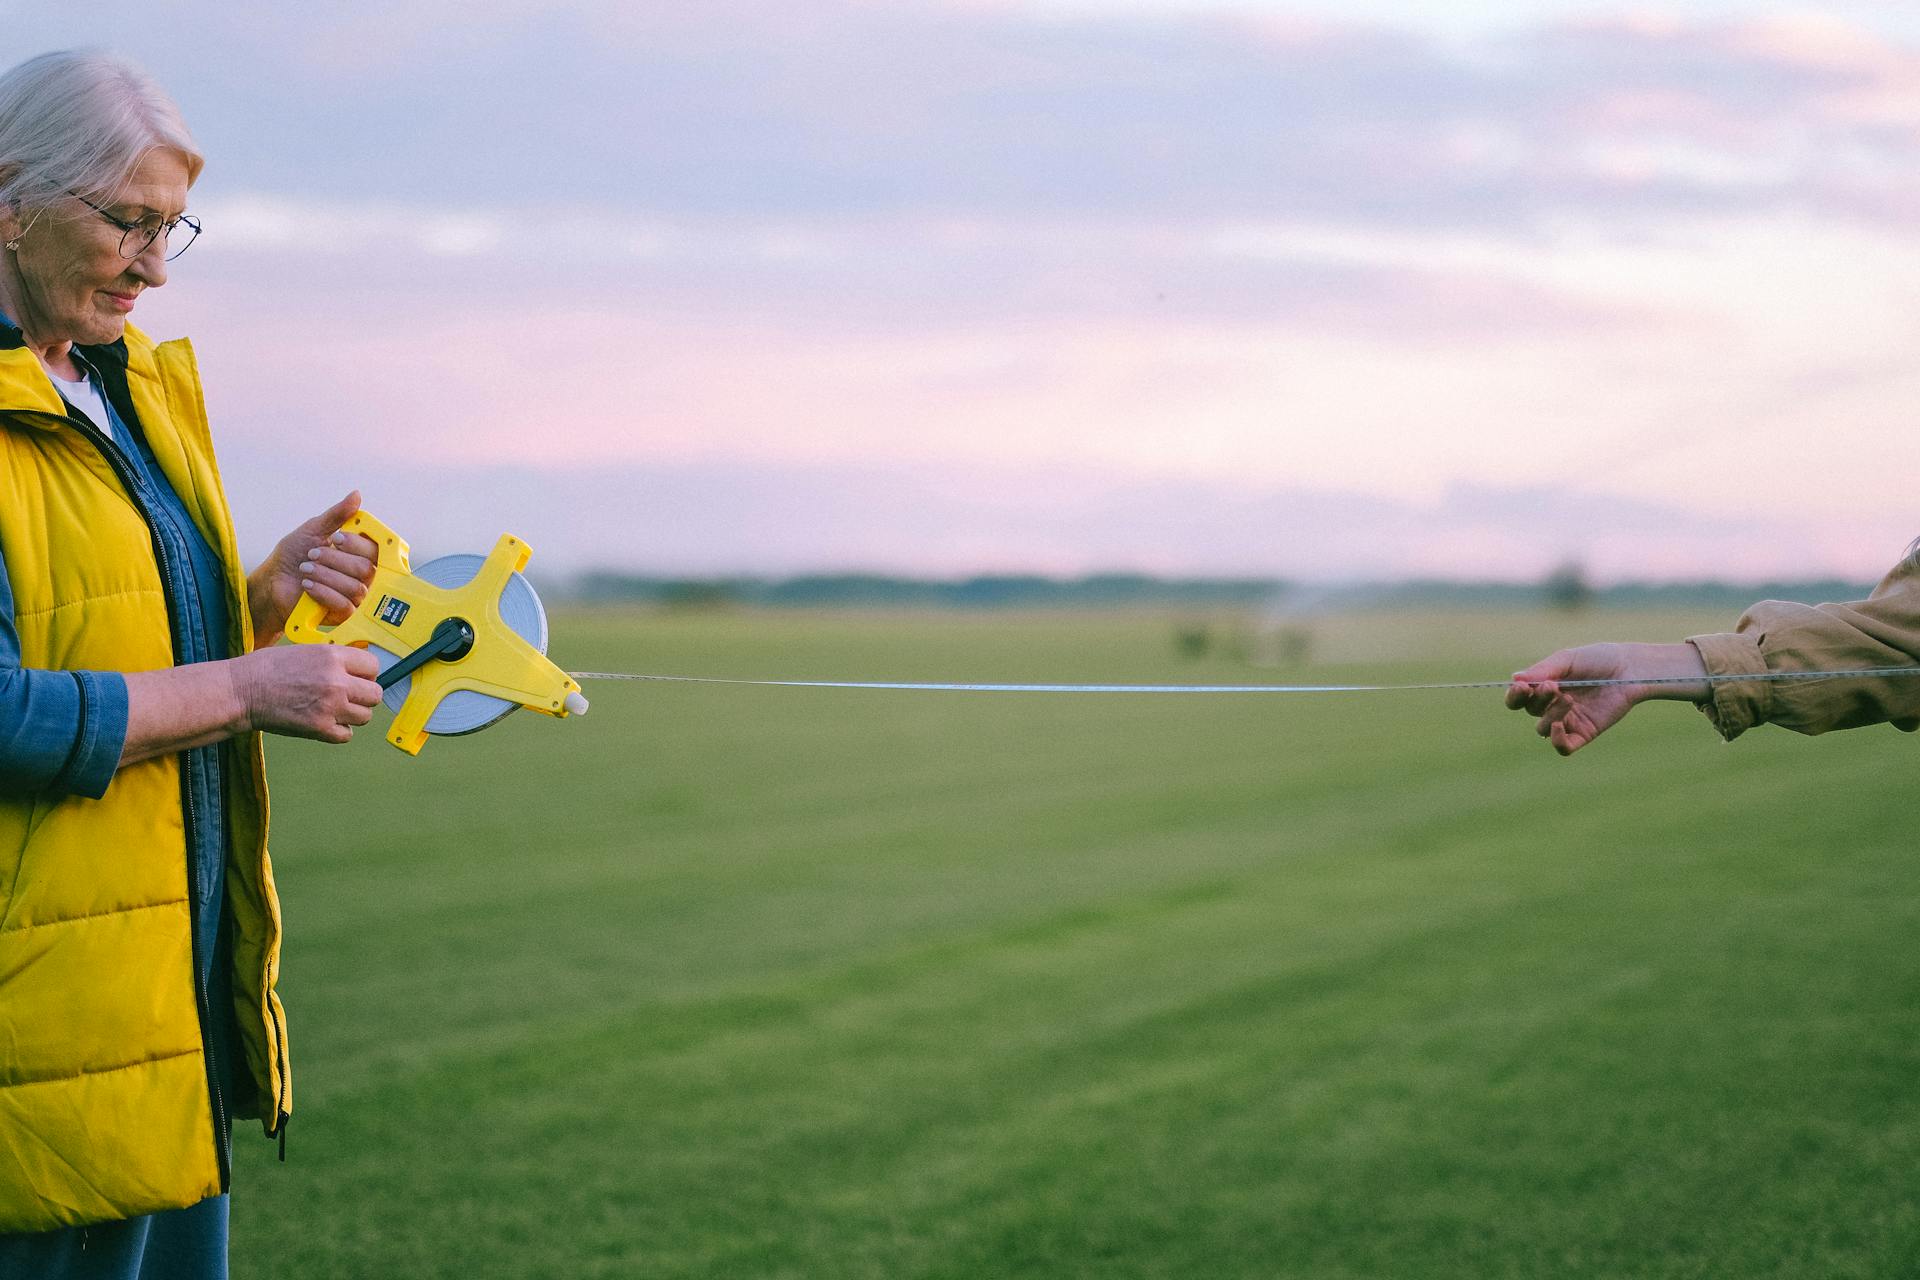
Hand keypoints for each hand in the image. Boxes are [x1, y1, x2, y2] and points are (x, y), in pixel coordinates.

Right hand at [232, 643, 384, 743]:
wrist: (241, 691)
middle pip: (375, 694)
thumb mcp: (306, 651)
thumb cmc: (268, 669)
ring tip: (334, 709)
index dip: (366, 673)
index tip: (358, 677)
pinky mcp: (320, 728)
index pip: (374, 666)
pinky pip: (347, 735)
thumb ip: (334, 659)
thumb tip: (356, 669)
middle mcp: (336, 681)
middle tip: (349, 696)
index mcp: (333, 657)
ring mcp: (330, 706)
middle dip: (364, 696)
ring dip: (353, 714)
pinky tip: (325, 722)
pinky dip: (339, 731)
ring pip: (365, 716)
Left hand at [248, 491, 379, 647]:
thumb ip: (336, 515)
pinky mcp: (343, 615)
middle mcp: (361, 577)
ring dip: (325, 575)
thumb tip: (356, 495)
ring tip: (305, 569)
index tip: (336, 538)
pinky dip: (324, 592)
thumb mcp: (313, 530)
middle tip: (312, 554)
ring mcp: (354, 597)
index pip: (377, 551)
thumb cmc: (292, 556)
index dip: (359, 544)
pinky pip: (345, 605)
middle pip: (367, 569)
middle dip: (335, 560)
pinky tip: (307, 585)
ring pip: (356, 587)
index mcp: (359, 555)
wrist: (271, 583)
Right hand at [1505, 642, 1708, 755]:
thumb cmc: (1599, 659)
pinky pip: (1563, 747)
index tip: (1522, 687)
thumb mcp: (1567, 659)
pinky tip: (1560, 726)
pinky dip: (1557, 740)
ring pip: (1544, 729)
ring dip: (1551, 715)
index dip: (1514, 696)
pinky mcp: (1585, 733)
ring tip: (1569, 698)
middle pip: (1531, 711)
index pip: (1518, 699)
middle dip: (1538, 699)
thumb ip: (1543, 670)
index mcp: (1545, 687)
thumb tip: (1514, 679)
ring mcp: (1569, 721)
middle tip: (1553, 686)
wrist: (1631, 669)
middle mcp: (1553, 705)